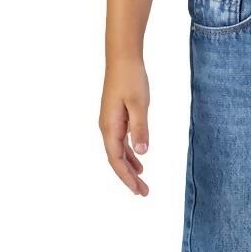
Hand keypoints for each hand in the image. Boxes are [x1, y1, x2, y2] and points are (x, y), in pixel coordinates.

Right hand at [101, 57, 150, 195]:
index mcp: (110, 127)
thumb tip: (142, 153)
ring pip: (119, 152)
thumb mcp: (139, 104)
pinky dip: (130, 153)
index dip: (127, 177)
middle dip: (129, 178)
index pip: (116, 160)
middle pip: (116, 160)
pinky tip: (139, 160)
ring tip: (142, 182)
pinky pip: (121, 142)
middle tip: (143, 193)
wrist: (123, 59)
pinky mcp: (116, 117)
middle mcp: (107, 128)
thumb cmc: (131, 79)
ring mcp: (111, 123)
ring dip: (130, 167)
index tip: (138, 191)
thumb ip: (140, 129)